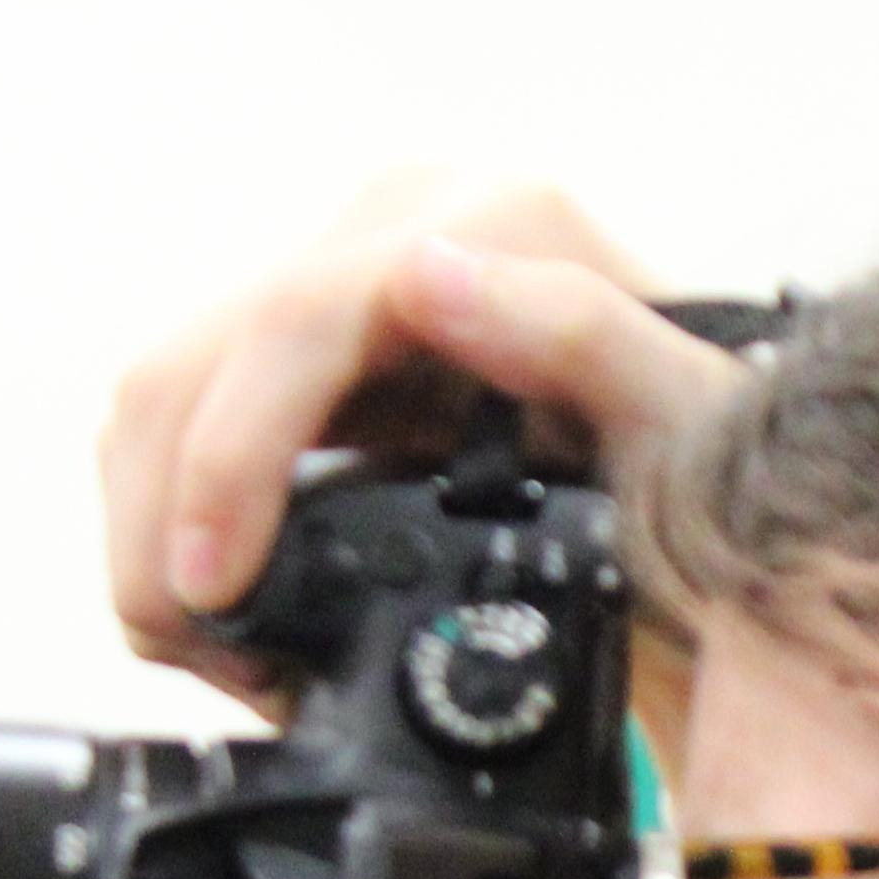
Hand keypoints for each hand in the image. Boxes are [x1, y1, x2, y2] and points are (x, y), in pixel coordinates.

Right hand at [100, 177, 756, 718]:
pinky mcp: (316, 354)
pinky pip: (194, 421)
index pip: (294, 321)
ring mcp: (349, 286)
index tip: (211, 586)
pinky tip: (225, 600)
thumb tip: (423, 278)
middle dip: (164, 518)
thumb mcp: (689, 422)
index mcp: (492, 228)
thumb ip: (582, 335)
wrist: (720, 509)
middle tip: (188, 650)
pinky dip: (184, 518)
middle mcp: (403, 229)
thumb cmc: (722, 475)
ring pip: (171, 392)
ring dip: (156, 527)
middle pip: (199, 358)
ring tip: (213, 649)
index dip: (227, 457)